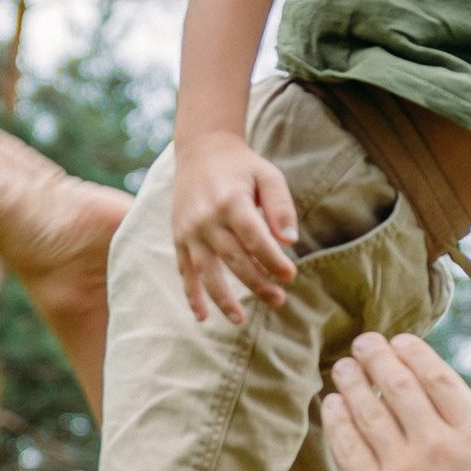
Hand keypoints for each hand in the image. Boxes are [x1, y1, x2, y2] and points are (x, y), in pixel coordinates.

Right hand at [171, 131, 300, 323]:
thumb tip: (291, 241)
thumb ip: (281, 207)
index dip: (272, 259)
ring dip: (222, 297)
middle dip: (256, 283)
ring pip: (206, 270)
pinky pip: (184, 271)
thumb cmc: (243, 167)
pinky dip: (191, 294)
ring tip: (239, 318)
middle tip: (278, 300)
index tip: (290, 275)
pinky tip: (202, 316)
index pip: (255, 238)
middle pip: (234, 258)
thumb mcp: (268, 176)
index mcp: (232, 201)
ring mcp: (190, 230)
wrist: (202, 151)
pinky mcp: (179, 238)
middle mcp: (207, 218)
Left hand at [322, 335, 470, 470]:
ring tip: (342, 366)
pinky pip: (350, 447)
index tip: (401, 340)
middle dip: (378, 358)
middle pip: (399, 385)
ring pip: (369, 411)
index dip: (417, 354)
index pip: (440, 380)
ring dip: (353, 383)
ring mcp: (402, 470)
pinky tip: (330, 405)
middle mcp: (436, 446)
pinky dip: (337, 421)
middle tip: (364, 342)